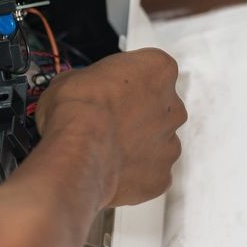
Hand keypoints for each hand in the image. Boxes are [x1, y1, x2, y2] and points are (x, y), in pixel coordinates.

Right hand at [35, 48, 185, 206]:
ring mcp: (171, 144)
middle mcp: (173, 106)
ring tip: (106, 151)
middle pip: (160, 109)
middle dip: (138, 116)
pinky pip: (150, 174)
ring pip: (157, 144)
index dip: (127, 84)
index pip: (152, 71)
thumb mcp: (72, 77)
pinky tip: (110, 171)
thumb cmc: (76, 111)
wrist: (76, 154)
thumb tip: (82, 92)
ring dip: (137, 146)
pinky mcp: (162, 177)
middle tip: (108, 124)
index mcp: (158, 70)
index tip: (112, 92)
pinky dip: (134, 174)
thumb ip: (93, 83)